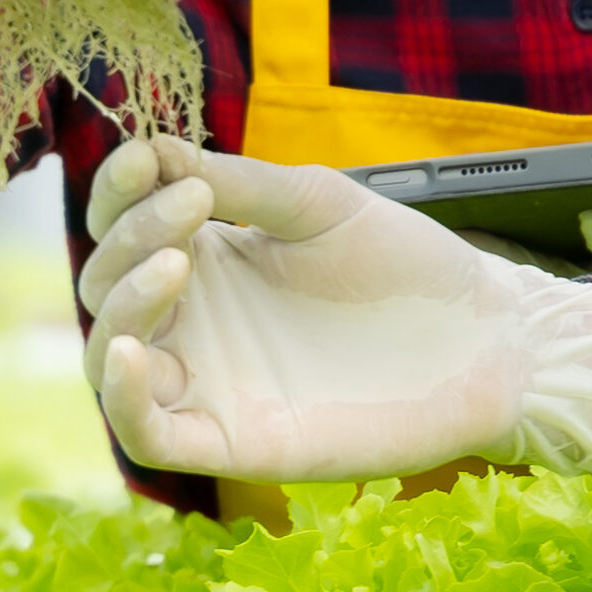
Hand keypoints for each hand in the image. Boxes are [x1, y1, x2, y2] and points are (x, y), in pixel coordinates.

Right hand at [78, 138, 591, 491]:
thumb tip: (153, 149)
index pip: (123, 225)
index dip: (118, 191)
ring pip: (111, 355)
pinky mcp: (232, 442)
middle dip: (131, 236)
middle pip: (108, 284)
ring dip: (122, 306)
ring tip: (176, 261)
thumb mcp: (321, 206)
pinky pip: (147, 433)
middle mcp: (197, 320)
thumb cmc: (408, 267)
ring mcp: (209, 382)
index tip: (146, 159)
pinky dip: (122, 397)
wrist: (483, 339)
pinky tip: (131, 351)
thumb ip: (241, 184)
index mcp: (211, 256)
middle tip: (194, 204)